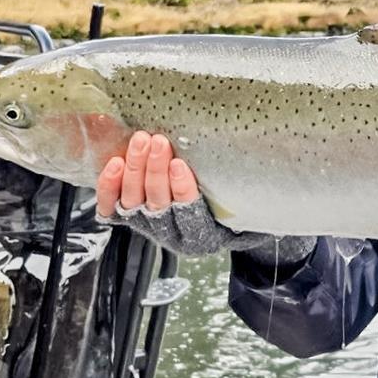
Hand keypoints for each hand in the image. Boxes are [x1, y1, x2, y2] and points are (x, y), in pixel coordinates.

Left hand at [95, 130, 316, 263]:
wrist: (215, 218)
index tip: (182, 164)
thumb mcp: (246, 198)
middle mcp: (172, 237)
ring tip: (141, 140)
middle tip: (157, 141)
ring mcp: (148, 227)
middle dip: (154, 171)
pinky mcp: (129, 217)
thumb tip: (268, 151)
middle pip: (157, 205)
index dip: (182, 191)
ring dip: (134, 170)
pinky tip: (114, 164)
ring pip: (133, 203)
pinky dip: (109, 187)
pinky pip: (110, 208)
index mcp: (204, 237)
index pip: (189, 215)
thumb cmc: (234, 201)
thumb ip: (248, 183)